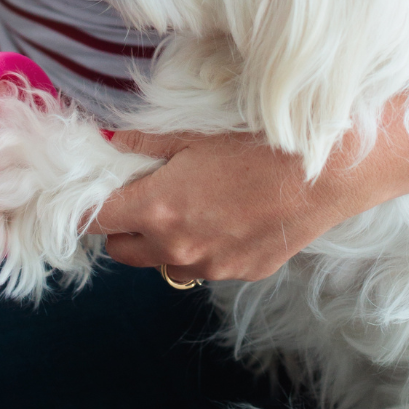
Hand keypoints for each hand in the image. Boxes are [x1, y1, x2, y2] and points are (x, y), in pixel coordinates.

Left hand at [89, 129, 394, 282]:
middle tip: (141, 195)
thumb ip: (146, 145)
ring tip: (189, 208)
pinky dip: (201, 248)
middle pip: (120, 250)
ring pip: (161, 264)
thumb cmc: (260, 146)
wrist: (326, 174)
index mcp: (156, 210)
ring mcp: (209, 267)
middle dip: (121, 226)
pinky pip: (203, 266)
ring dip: (160, 242)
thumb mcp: (195, 135)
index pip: (92, 221)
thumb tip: (114, 144)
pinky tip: (226, 219)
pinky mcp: (240, 273)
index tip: (87, 195)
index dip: (82, 207)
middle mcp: (176, 248)